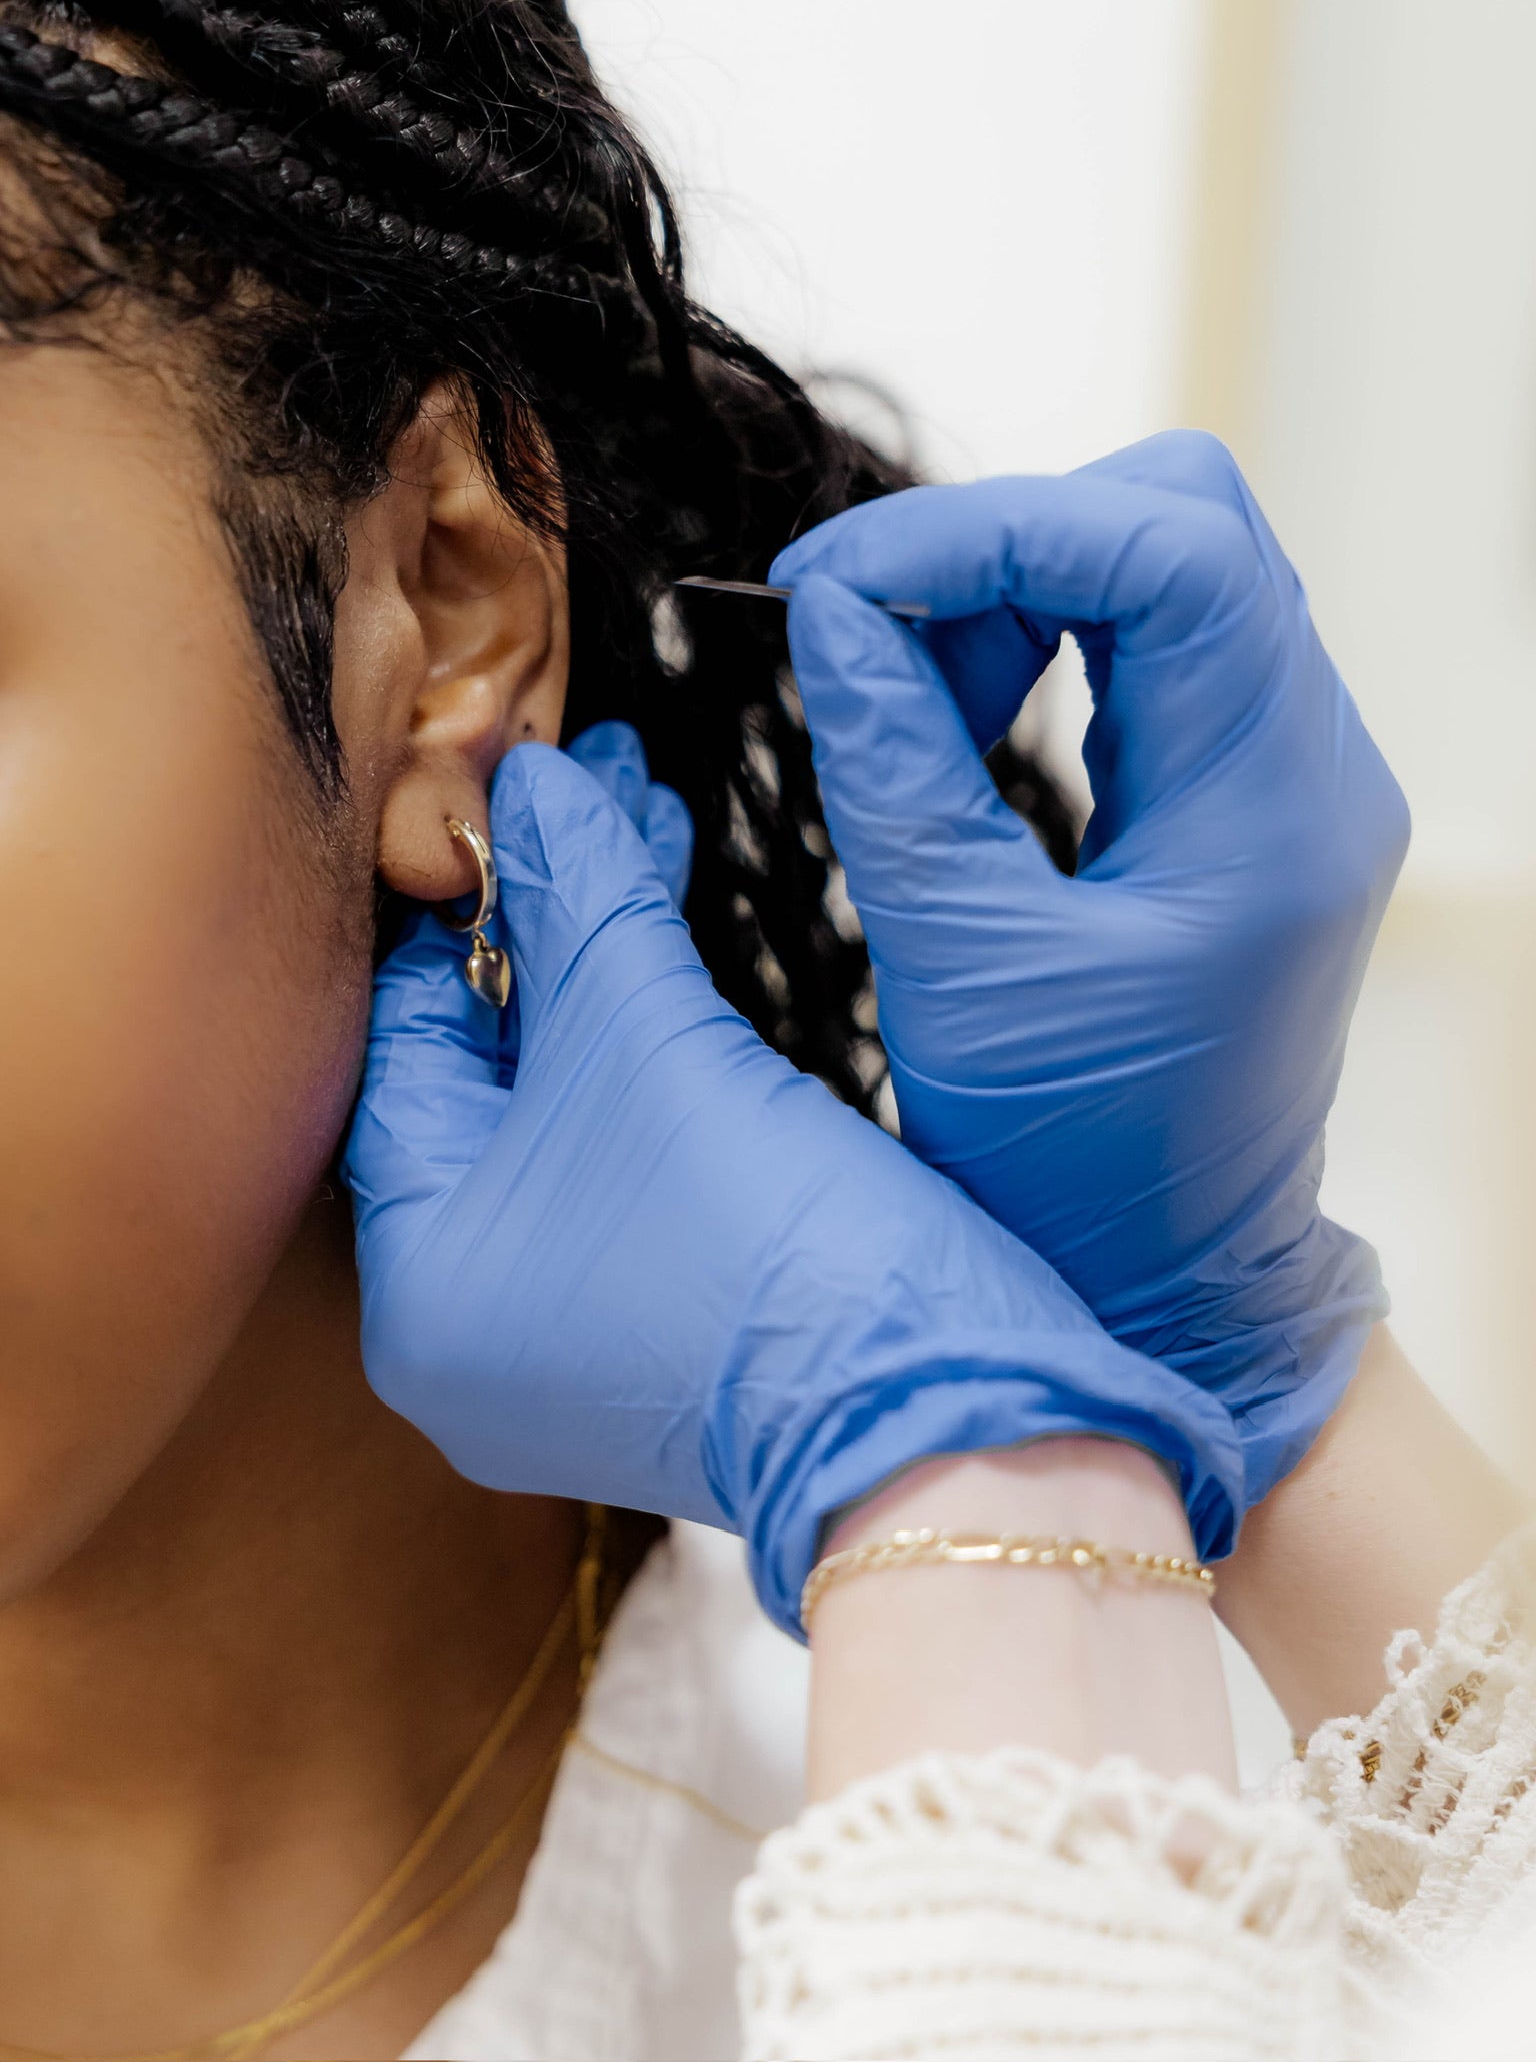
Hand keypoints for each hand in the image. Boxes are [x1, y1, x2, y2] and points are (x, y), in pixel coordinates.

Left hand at [344, 727, 1241, 1633]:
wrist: (953, 1418)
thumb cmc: (780, 1250)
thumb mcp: (658, 1044)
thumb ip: (585, 902)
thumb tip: (537, 782)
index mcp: (419, 1286)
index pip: (404, 1052)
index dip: (460, 907)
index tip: (511, 797)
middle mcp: (467, 1333)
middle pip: (487, 1077)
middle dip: (556, 923)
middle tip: (598, 790)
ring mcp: (563, 1347)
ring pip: (562, 1113)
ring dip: (611, 971)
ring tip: (657, 823)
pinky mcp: (657, 1337)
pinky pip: (619, 1166)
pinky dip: (649, 1059)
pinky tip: (682, 940)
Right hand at [770, 431, 1410, 1506]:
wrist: (1165, 1278)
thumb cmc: (1073, 1166)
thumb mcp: (960, 966)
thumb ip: (896, 765)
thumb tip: (833, 607)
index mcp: (1273, 809)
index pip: (1173, 553)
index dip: (992, 528)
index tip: (834, 583)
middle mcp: (1310, 767)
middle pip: (1184, 525)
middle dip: (1005, 542)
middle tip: (857, 624)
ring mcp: (1285, 776)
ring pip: (1165, 568)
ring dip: (1013, 590)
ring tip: (895, 687)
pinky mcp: (1239, 796)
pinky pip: (1150, 650)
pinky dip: (1039, 646)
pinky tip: (951, 718)